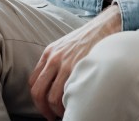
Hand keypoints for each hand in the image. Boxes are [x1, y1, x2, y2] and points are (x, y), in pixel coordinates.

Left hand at [29, 5, 121, 119]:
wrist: (105, 26)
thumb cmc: (87, 39)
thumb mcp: (65, 46)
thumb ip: (55, 62)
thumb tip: (52, 84)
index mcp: (48, 53)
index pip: (33, 82)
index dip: (37, 99)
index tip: (44, 107)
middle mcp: (54, 59)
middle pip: (38, 92)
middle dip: (43, 109)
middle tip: (51, 116)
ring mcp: (66, 65)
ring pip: (52, 97)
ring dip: (57, 110)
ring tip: (65, 113)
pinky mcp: (79, 69)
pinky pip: (69, 93)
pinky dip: (70, 104)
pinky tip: (76, 105)